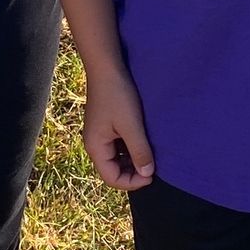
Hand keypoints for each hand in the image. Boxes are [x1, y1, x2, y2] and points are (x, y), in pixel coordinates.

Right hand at [82, 68, 154, 190]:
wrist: (107, 67)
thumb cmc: (117, 94)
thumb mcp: (131, 125)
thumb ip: (139, 151)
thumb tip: (147, 174)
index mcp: (96, 147)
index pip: (112, 178)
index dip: (132, 182)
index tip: (152, 175)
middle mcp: (95, 144)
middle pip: (113, 170)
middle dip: (133, 173)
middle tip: (154, 166)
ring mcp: (100, 135)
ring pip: (117, 159)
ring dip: (133, 160)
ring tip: (151, 154)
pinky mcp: (107, 126)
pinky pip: (118, 146)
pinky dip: (131, 149)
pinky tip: (144, 142)